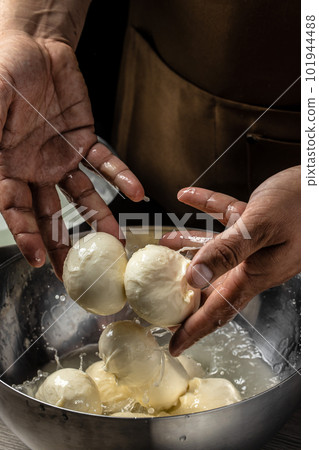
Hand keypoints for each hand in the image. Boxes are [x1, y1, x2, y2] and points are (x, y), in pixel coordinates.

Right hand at [0, 32, 143, 277]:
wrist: (34, 46)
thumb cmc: (3, 71)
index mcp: (6, 166)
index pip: (14, 209)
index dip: (25, 235)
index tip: (36, 261)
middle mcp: (34, 170)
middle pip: (49, 214)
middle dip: (62, 243)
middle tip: (77, 273)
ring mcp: (61, 158)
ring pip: (82, 196)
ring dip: (100, 218)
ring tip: (116, 240)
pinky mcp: (84, 141)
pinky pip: (104, 162)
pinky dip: (120, 176)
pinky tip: (136, 193)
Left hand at [161, 166, 299, 355]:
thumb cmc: (299, 204)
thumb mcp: (260, 228)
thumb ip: (227, 251)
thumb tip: (193, 277)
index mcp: (254, 273)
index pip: (219, 310)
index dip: (195, 330)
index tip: (174, 345)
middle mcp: (253, 264)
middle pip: (212, 285)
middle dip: (185, 292)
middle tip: (160, 296)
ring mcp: (255, 244)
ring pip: (215, 250)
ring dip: (189, 246)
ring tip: (165, 243)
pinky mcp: (256, 222)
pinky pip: (225, 220)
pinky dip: (205, 209)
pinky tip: (188, 197)